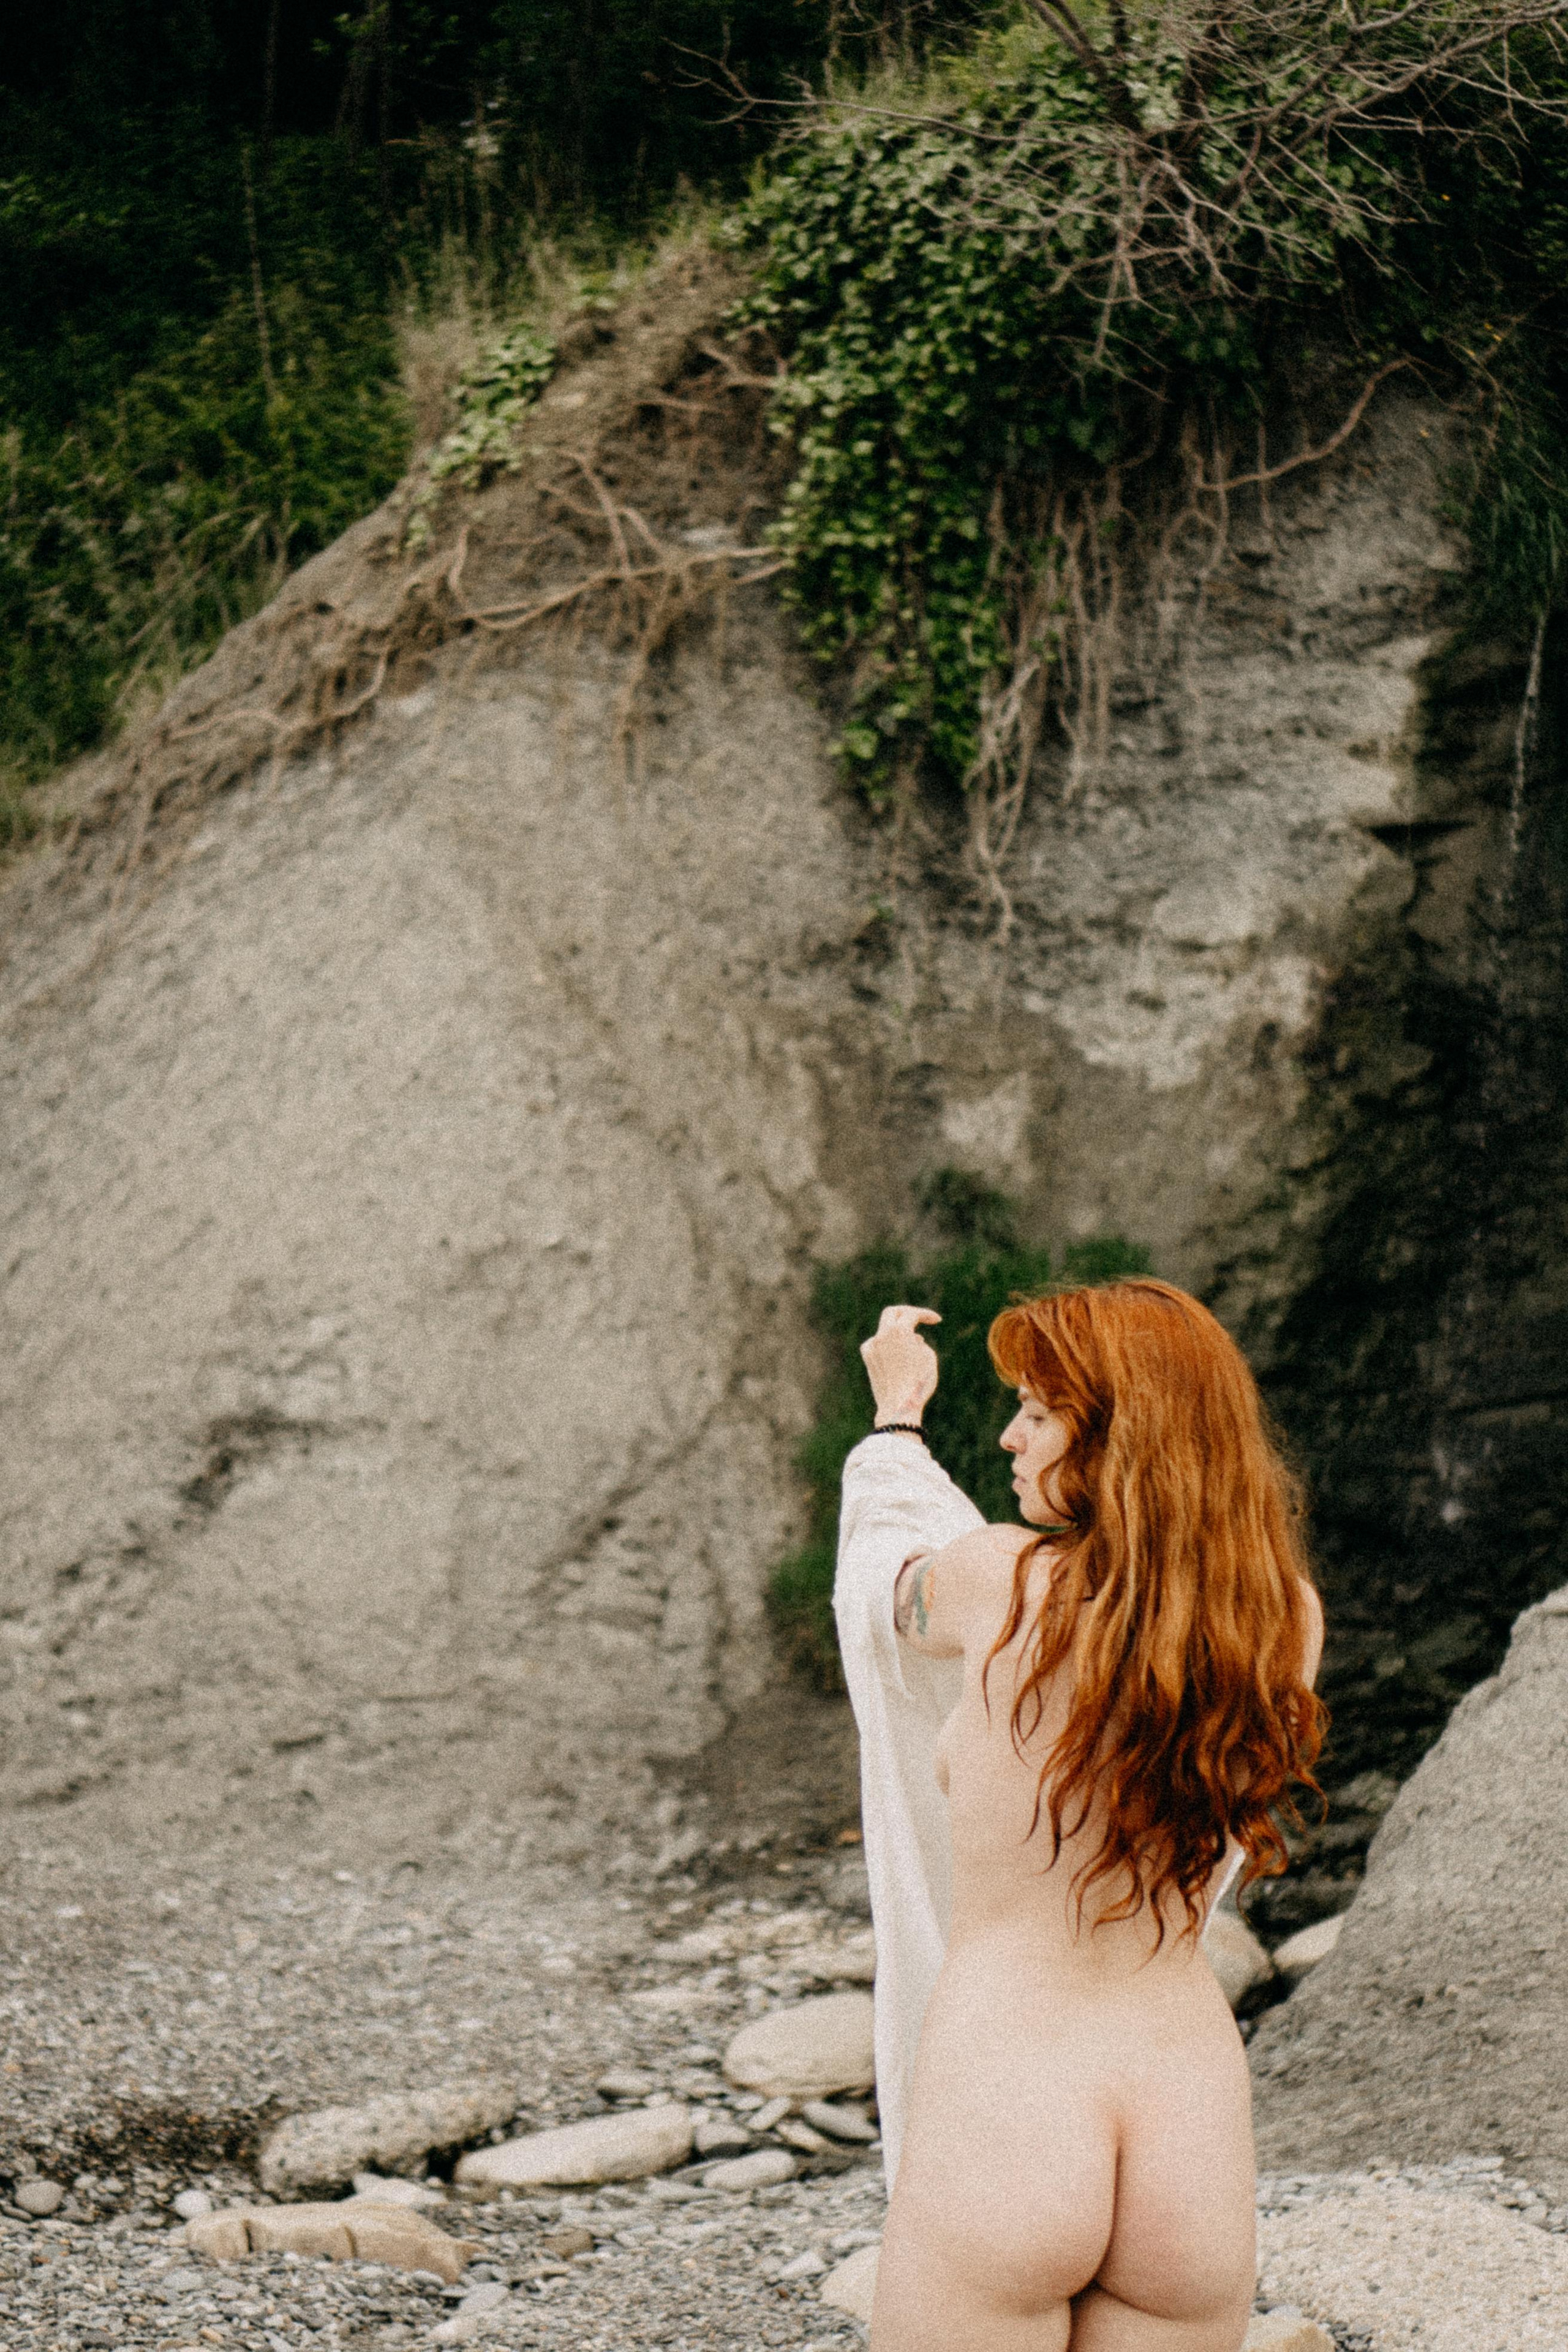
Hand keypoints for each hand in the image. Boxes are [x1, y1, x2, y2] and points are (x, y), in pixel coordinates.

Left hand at [860, 1303, 940, 1424]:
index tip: (937, 1321)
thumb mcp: (928, 1357)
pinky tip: (896, 1355)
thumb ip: (919, 1342)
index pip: (912, 1314)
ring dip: (898, 1332)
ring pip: (885, 1330)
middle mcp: (882, 1335)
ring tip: (912, 1346)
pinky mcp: (867, 1358)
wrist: (898, 1405)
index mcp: (899, 1331)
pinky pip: (877, 1344)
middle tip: (919, 1318)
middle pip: (892, 1312)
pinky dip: (887, 1345)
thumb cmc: (919, 1382)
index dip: (926, 1315)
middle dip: (906, 1313)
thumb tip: (912, 1339)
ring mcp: (872, 1346)